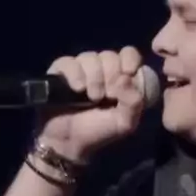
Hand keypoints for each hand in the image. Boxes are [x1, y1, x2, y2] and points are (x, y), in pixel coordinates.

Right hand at [37, 47, 145, 162]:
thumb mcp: (124, 122)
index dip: (129, 60)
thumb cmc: (99, 131)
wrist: (70, 141)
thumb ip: (134, 103)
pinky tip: (77, 89)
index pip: (129, 53)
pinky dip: (76, 74)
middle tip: (107, 96)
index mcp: (121, 77)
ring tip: (92, 98)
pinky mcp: (61, 70)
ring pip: (91, 57)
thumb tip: (126, 77)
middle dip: (111, 76)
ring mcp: (81, 68)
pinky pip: (70, 62)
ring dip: (94, 79)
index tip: (127, 74)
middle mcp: (102, 68)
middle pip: (110, 56)